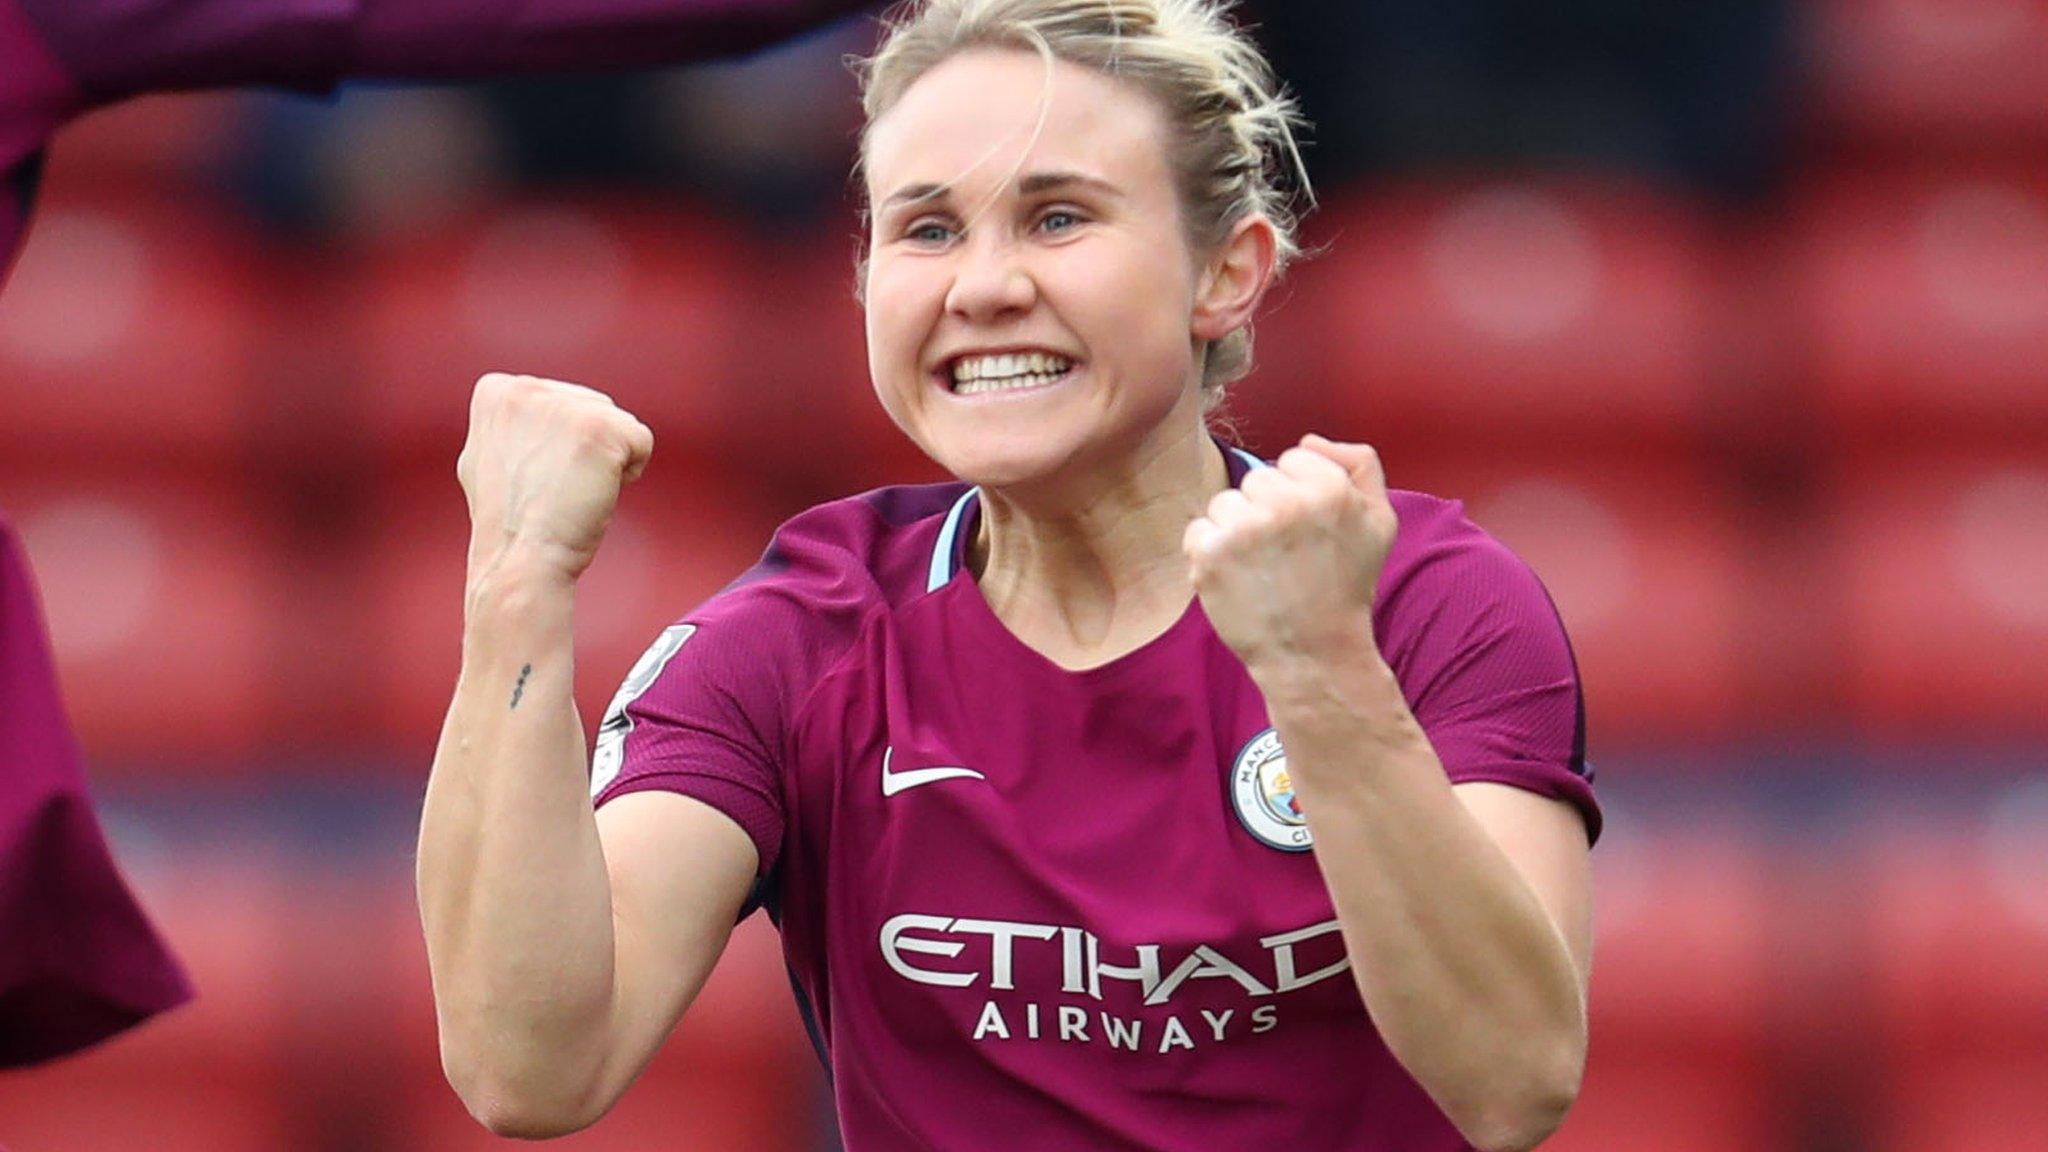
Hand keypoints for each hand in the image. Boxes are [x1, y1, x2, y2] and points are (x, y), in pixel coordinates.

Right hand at [457, 373, 653, 585]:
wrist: (520, 560)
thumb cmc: (511, 522)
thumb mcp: (492, 455)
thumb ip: (516, 423)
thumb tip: (529, 406)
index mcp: (495, 391)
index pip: (560, 402)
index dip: (556, 444)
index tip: (532, 476)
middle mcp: (525, 388)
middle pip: (591, 406)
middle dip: (583, 449)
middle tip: (553, 488)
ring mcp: (562, 405)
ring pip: (617, 424)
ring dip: (605, 461)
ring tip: (570, 491)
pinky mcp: (599, 427)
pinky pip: (641, 441)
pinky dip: (629, 473)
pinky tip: (594, 493)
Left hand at [1183, 435, 1397, 673]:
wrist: (1314, 653)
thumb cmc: (1346, 586)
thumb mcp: (1379, 521)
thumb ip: (1358, 464)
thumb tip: (1307, 440)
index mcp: (1329, 487)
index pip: (1292, 459)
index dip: (1300, 494)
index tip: (1310, 531)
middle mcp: (1285, 503)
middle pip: (1256, 479)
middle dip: (1267, 510)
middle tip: (1286, 554)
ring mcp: (1243, 529)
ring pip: (1225, 503)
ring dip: (1237, 531)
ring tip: (1262, 568)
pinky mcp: (1209, 555)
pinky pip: (1198, 531)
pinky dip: (1211, 554)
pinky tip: (1238, 579)